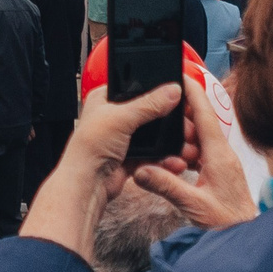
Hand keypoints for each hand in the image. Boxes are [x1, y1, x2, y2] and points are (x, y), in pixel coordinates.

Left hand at [64, 80, 191, 200]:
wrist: (87, 185)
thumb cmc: (89, 148)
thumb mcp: (121, 118)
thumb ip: (149, 104)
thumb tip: (171, 91)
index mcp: (105, 99)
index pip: (134, 86)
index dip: (154, 89)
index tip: (175, 92)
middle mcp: (113, 117)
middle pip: (148, 113)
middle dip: (167, 121)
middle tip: (185, 124)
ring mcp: (122, 138)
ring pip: (153, 137)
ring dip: (169, 143)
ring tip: (185, 145)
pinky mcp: (130, 157)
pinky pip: (153, 156)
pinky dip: (164, 159)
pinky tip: (174, 161)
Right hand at [132, 74, 256, 229]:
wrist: (244, 239)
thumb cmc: (227, 223)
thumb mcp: (193, 205)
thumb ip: (167, 186)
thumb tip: (141, 170)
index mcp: (219, 155)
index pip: (204, 114)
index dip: (193, 92)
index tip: (180, 74)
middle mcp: (222, 154)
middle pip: (199, 123)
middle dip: (180, 118)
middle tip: (158, 116)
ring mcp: (222, 163)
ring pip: (199, 138)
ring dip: (181, 137)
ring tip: (163, 141)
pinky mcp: (219, 172)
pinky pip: (200, 152)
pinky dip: (186, 151)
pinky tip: (174, 159)